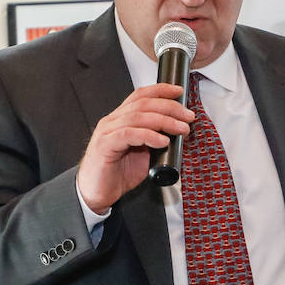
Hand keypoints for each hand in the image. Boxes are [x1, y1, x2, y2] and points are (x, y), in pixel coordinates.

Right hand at [76, 83, 191, 212]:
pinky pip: (128, 135)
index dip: (160, 90)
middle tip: (188, 117)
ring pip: (137, 117)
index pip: (140, 96)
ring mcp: (107, 132)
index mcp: (120, 119)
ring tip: (181, 129)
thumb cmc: (116, 175)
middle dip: (169, 107)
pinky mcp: (105, 146)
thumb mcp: (142, 154)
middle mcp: (112, 121)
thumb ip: (155, 141)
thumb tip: (177, 134)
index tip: (179, 92)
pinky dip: (148, 136)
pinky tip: (162, 141)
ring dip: (164, 121)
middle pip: (143, 104)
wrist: (96, 194)